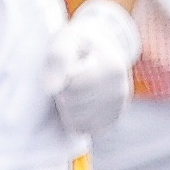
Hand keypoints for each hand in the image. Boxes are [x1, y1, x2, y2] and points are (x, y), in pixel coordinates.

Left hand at [47, 0, 139, 139]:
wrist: (103, 45)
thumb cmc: (79, 42)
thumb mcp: (66, 40)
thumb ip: (57, 60)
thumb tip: (49, 88)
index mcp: (111, 68)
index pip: (74, 88)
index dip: (61, 81)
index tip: (66, 69)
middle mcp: (120, 90)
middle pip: (75, 107)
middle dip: (64, 96)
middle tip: (68, 80)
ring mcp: (119, 107)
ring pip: (80, 122)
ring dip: (68, 110)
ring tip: (73, 90)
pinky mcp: (114, 119)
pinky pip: (88, 130)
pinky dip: (78, 120)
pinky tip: (79, 103)